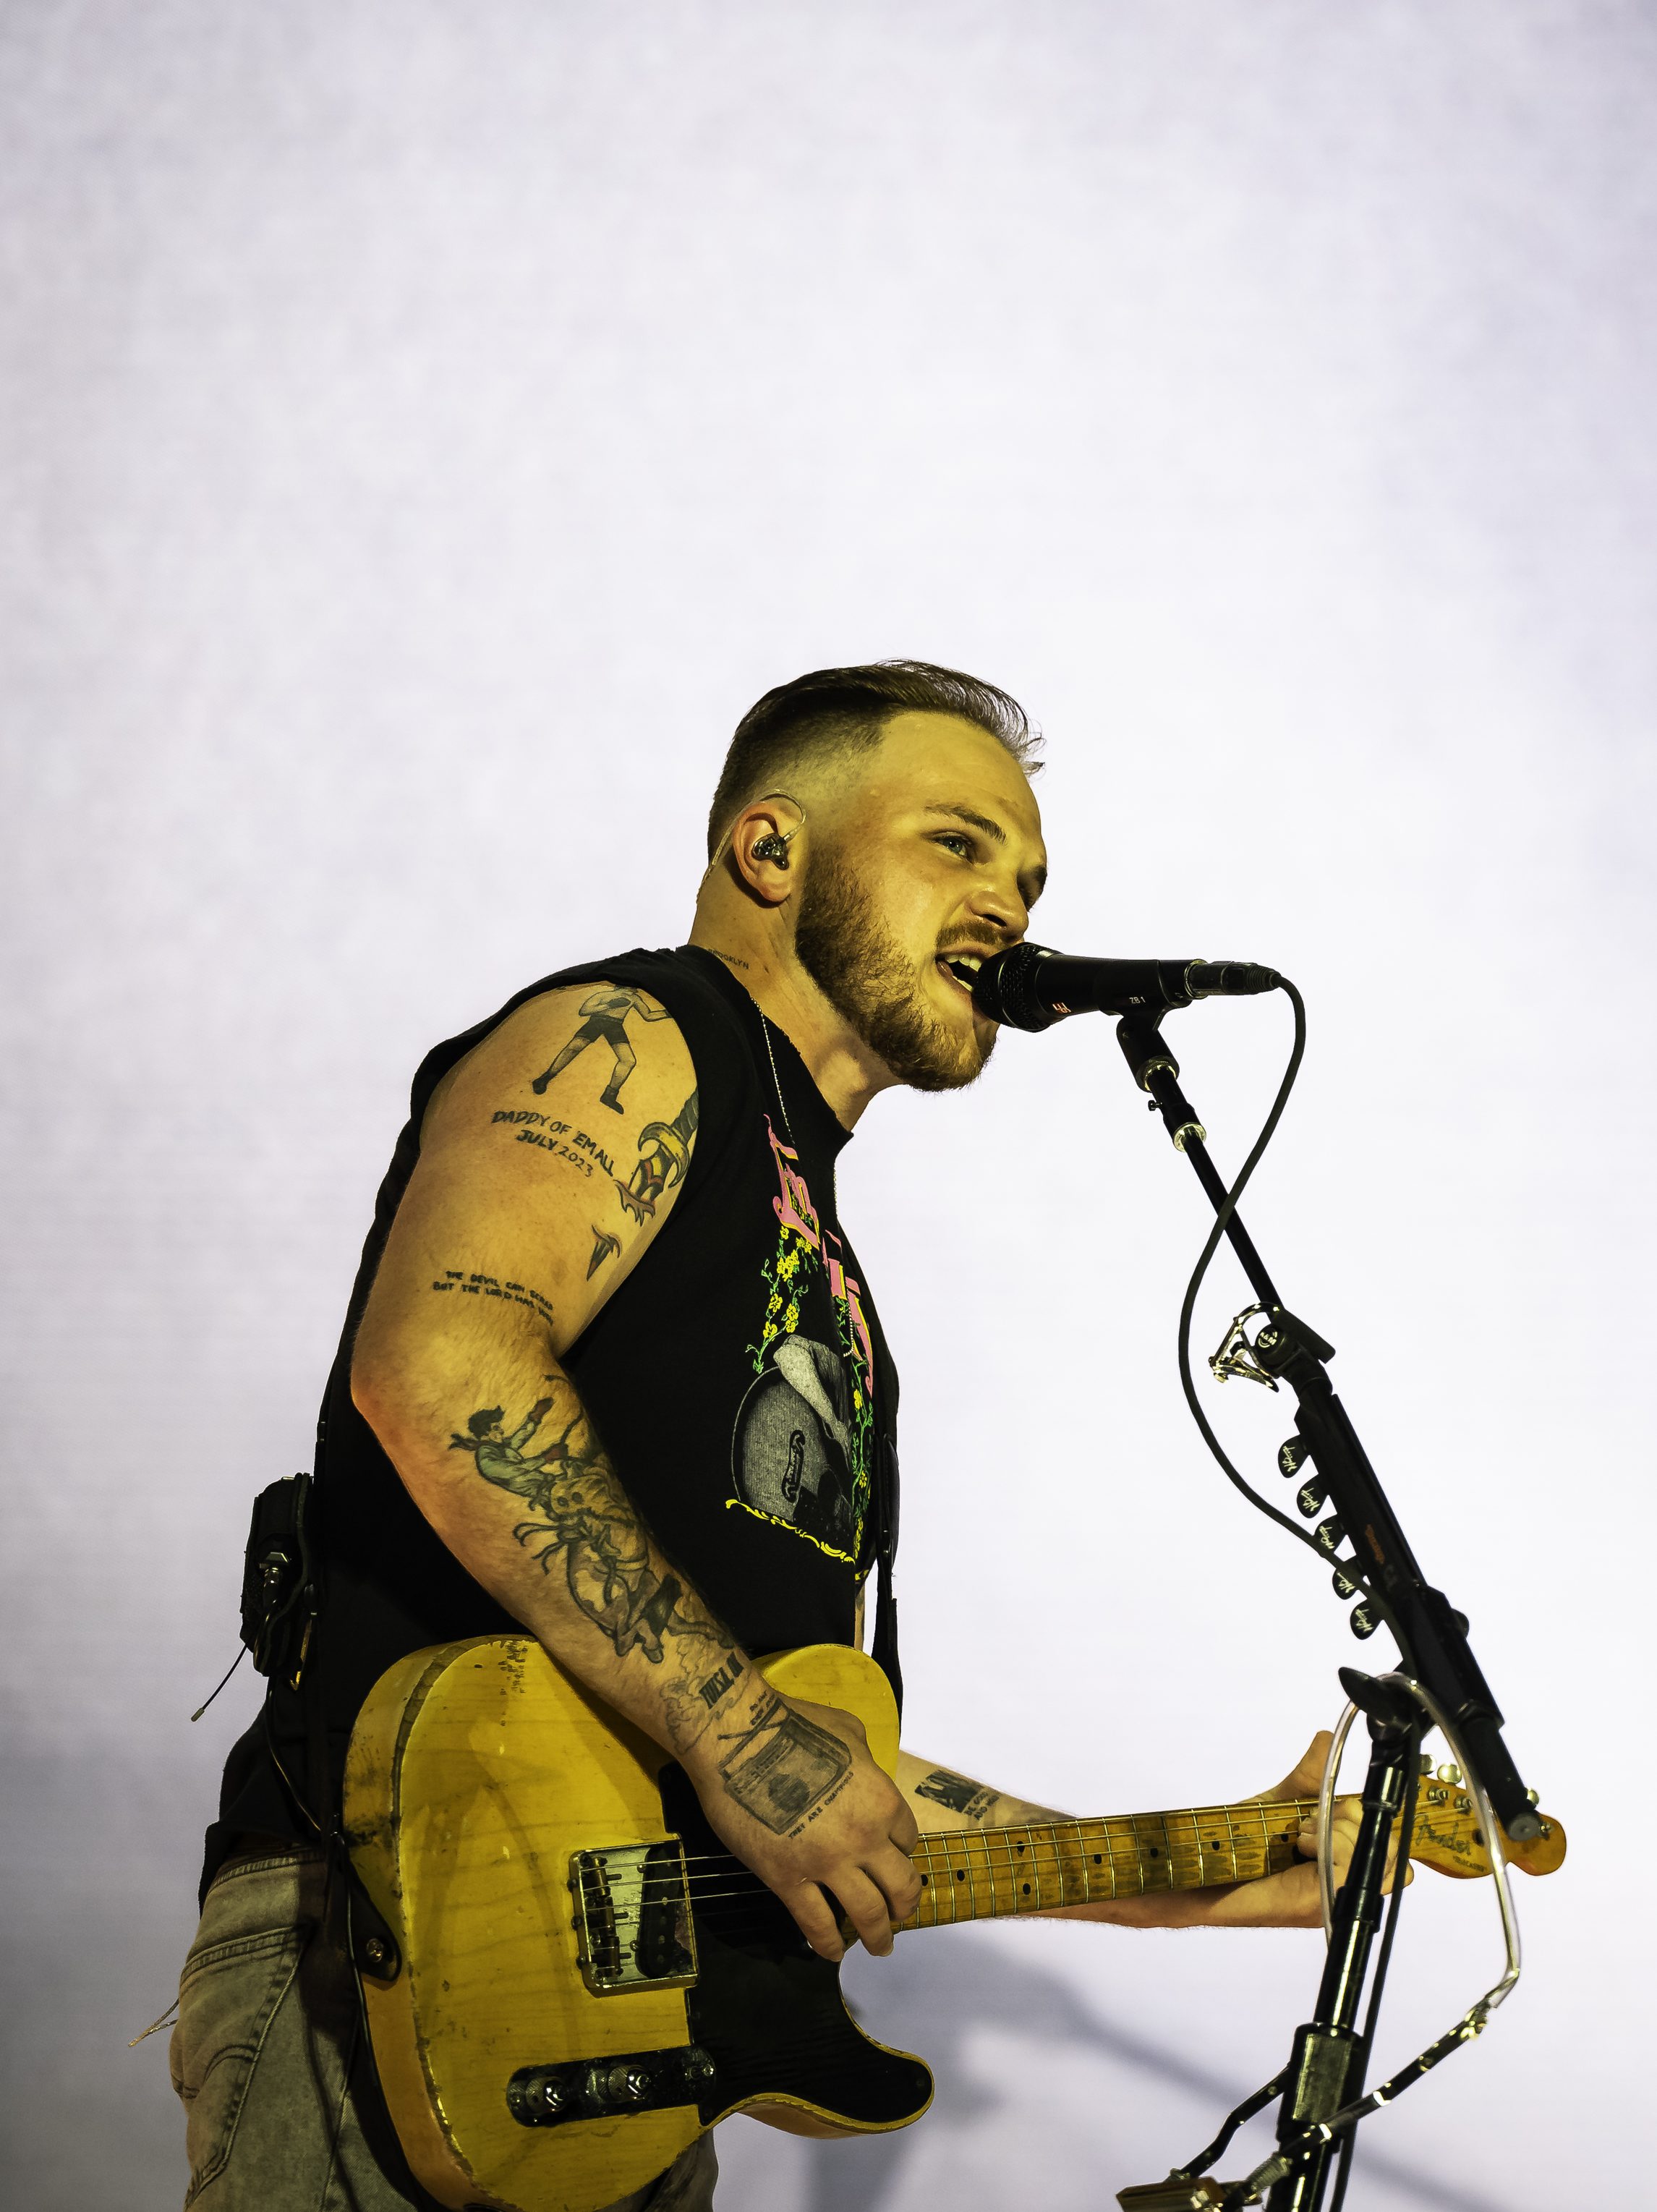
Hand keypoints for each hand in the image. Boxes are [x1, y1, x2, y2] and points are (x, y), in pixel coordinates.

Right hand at [683, 1688, 920, 1960]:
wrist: (739, 1740)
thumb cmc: (793, 1724)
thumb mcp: (847, 1729)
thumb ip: (864, 1757)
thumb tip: (862, 1768)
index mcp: (882, 1800)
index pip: (907, 1838)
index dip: (901, 1851)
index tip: (893, 1859)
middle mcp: (865, 1838)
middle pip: (901, 1885)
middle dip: (904, 1905)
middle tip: (900, 1915)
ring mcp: (828, 1864)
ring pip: (867, 1915)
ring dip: (878, 1936)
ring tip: (880, 1947)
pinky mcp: (789, 1880)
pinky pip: (817, 1924)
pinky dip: (828, 1944)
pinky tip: (831, 1953)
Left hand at [1199, 1730, 1411, 1929]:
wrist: (1207, 1870)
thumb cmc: (1245, 1842)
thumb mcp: (1285, 1801)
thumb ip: (1312, 1774)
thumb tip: (1327, 1736)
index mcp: (1347, 1865)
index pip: (1394, 1850)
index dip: (1379, 1823)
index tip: (1344, 1809)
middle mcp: (1348, 1887)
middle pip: (1395, 1858)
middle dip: (1359, 1826)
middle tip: (1315, 1822)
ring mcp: (1337, 1900)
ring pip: (1378, 1861)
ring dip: (1342, 1835)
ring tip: (1303, 1835)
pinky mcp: (1321, 1905)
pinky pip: (1351, 1871)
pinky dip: (1330, 1846)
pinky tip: (1301, 1845)